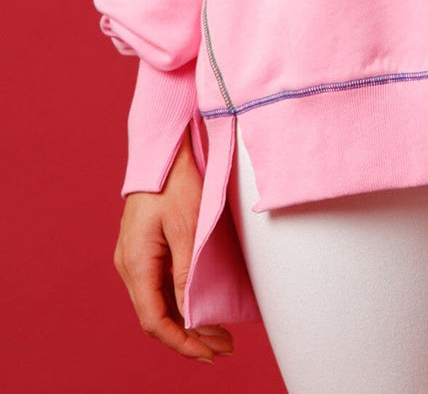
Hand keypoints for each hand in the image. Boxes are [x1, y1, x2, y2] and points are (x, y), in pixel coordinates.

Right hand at [113, 126, 233, 362]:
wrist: (164, 148)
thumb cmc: (176, 181)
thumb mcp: (188, 226)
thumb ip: (187, 272)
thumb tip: (191, 315)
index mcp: (135, 262)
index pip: (154, 320)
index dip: (181, 342)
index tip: (209, 354)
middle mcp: (129, 264)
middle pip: (155, 316)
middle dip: (188, 337)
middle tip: (223, 348)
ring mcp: (135, 256)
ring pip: (157, 303)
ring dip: (186, 321)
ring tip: (218, 334)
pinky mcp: (145, 248)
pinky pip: (159, 285)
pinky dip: (180, 302)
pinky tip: (200, 307)